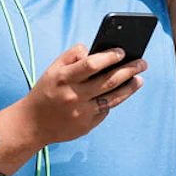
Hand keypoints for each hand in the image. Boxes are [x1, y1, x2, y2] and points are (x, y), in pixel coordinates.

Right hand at [20, 44, 145, 145]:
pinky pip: (105, 110)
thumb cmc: (47, 90)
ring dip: (130, 87)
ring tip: (139, 79)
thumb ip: (72, 56)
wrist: (32, 123)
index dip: (109, 57)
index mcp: (63, 78)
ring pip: (113, 98)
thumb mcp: (53, 69)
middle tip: (142, 63)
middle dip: (129, 70)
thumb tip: (96, 50)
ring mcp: (81, 112)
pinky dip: (114, 100)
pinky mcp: (86, 125)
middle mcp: (74, 95)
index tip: (122, 51)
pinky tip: (122, 93)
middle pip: (109, 81)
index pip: (91, 64)